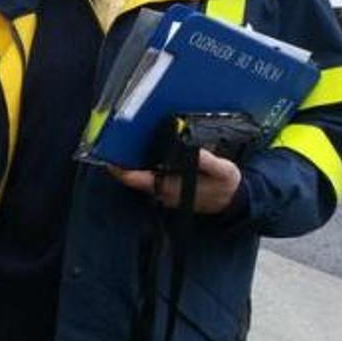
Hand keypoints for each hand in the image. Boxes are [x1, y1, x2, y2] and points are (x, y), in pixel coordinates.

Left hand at [108, 149, 241, 213]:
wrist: (232, 201)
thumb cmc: (226, 186)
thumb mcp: (224, 172)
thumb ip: (209, 162)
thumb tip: (194, 150)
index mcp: (170, 187)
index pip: (136, 179)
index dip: (121, 168)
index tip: (110, 155)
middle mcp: (161, 191)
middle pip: (133, 176)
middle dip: (123, 160)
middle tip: (115, 139)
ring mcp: (162, 191)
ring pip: (140, 176)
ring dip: (133, 162)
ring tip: (126, 141)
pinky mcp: (166, 188)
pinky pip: (148, 176)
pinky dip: (144, 165)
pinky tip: (144, 151)